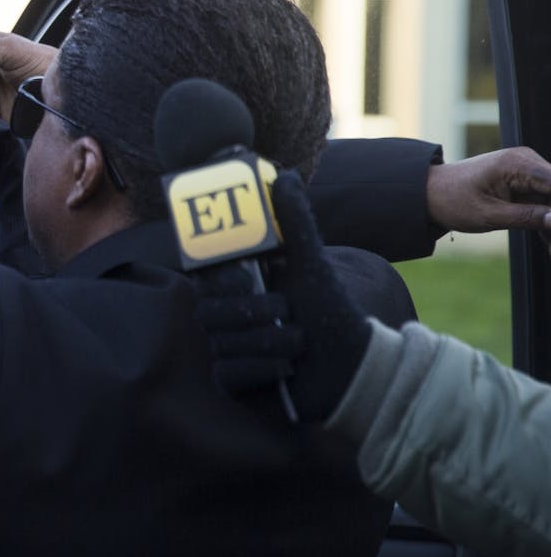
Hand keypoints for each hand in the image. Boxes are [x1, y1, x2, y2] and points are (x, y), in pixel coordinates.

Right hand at [199, 173, 372, 421]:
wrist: (352, 368)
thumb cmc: (329, 313)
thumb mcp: (312, 265)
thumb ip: (294, 222)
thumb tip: (285, 175)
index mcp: (236, 286)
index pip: (205, 276)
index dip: (219, 277)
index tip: (247, 276)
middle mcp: (223, 316)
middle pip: (209, 311)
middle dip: (255, 312)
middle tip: (286, 310)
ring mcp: (224, 349)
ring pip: (223, 343)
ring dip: (269, 342)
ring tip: (299, 342)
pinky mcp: (231, 381)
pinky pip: (230, 372)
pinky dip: (263, 369)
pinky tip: (287, 368)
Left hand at [426, 146, 550, 238]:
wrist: (429, 192)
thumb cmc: (451, 200)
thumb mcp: (488, 215)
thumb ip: (527, 217)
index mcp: (517, 163)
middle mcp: (527, 161)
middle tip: (550, 247)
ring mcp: (527, 170)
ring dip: (550, 225)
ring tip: (548, 248)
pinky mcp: (524, 181)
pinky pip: (544, 201)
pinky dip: (545, 221)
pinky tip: (546, 241)